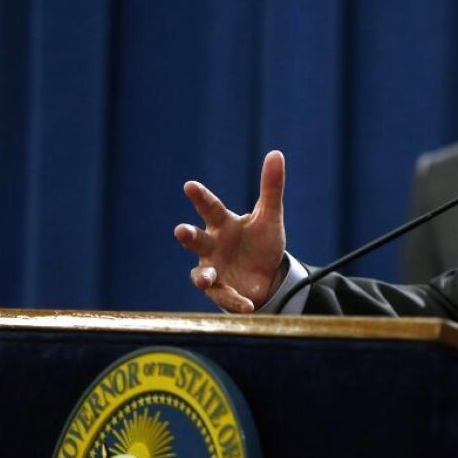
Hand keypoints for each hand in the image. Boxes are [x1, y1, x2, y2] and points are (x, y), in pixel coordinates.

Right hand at [174, 150, 286, 312]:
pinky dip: (234, 301)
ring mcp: (213, 270)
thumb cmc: (261, 241)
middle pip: (196, 240)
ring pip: (201, 274)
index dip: (200, 197)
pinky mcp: (221, 292)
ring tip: (207, 279)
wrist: (266, 275)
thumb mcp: (270, 216)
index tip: (190, 185)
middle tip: (181, 231)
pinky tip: (247, 304)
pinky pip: (224, 297)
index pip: (210, 208)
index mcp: (223, 224)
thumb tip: (276, 153)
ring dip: (202, 277)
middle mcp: (212, 246)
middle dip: (188, 236)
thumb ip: (271, 187)